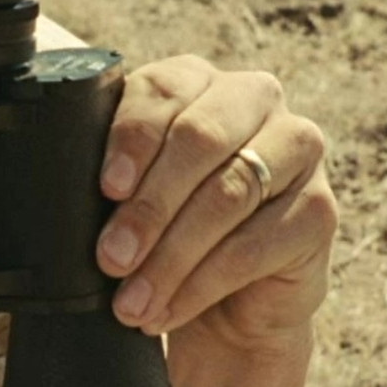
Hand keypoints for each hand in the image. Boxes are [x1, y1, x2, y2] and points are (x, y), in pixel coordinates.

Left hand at [93, 55, 335, 350]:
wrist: (225, 298)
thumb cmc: (164, 228)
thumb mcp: (129, 192)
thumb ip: (111, 175)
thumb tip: (65, 193)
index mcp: (198, 79)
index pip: (164, 89)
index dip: (132, 139)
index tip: (105, 189)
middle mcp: (254, 98)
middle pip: (200, 139)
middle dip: (148, 206)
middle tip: (110, 258)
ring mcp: (298, 148)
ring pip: (228, 195)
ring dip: (171, 256)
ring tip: (131, 300)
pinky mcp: (321, 208)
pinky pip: (255, 245)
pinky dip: (202, 283)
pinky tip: (168, 307)